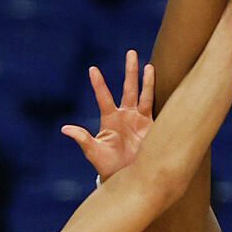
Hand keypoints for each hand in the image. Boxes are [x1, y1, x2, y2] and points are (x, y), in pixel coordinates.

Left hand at [61, 51, 155, 181]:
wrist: (128, 178)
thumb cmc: (108, 166)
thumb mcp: (94, 152)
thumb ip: (83, 139)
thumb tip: (64, 129)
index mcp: (110, 119)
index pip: (104, 97)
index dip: (99, 84)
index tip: (92, 69)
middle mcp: (125, 116)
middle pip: (128, 88)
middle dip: (130, 71)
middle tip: (130, 52)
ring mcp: (139, 120)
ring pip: (144, 95)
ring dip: (146, 80)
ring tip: (149, 65)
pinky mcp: (152, 127)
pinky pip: (157, 108)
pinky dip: (160, 96)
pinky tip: (166, 85)